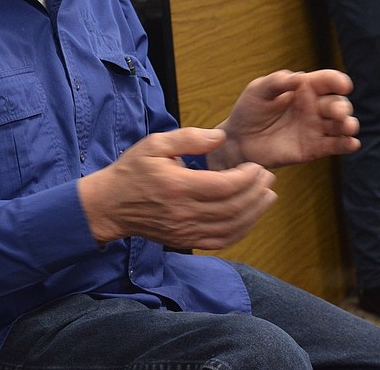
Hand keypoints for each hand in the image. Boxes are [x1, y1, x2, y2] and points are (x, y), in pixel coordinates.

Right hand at [78, 127, 276, 248]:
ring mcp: (185, 231)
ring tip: (268, 197)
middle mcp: (184, 212)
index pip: (224, 186)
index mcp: (178, 186)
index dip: (247, 177)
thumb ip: (188, 138)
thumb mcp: (155, 144)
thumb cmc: (132, 170)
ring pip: (230, 227)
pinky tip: (251, 218)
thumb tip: (220, 138)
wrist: (110, 205)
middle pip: (233, 208)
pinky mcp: (185, 241)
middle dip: (256, 193)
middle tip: (269, 178)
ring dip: (255, 213)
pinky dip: (241, 232)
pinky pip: (220, 241)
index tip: (257, 166)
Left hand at [208, 69, 358, 170]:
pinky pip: (335, 146)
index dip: (337, 81)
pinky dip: (347, 144)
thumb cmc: (249, 110)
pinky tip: (352, 143)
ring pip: (341, 125)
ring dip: (348, 125)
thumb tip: (298, 77)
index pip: (327, 81)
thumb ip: (276, 82)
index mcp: (304, 88)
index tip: (343, 85)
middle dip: (342, 107)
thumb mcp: (258, 91)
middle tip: (339, 112)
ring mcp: (316, 128)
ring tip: (348, 127)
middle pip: (337, 104)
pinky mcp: (315, 148)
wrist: (239, 141)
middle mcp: (315, 107)